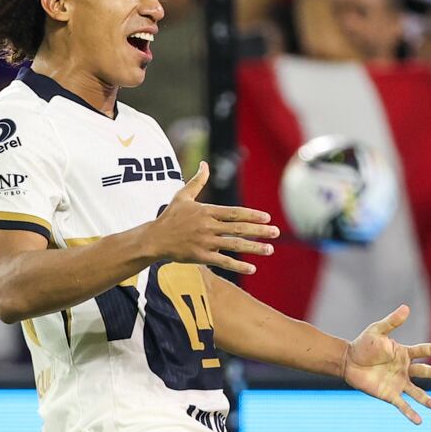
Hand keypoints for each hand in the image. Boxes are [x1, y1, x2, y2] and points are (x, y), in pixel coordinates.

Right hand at [143, 161, 278, 273]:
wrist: (154, 238)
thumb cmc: (169, 216)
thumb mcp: (182, 196)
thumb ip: (197, 181)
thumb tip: (204, 163)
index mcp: (206, 211)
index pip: (234, 212)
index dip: (252, 215)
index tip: (267, 217)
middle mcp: (208, 226)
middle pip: (239, 228)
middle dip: (259, 231)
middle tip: (277, 232)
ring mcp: (205, 242)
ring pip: (234, 245)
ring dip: (254, 248)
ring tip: (270, 249)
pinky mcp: (200, 257)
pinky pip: (222, 261)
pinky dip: (237, 265)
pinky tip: (252, 268)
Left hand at [342, 304, 430, 423]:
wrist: (348, 361)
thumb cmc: (364, 344)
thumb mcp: (377, 330)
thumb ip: (392, 322)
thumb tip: (406, 308)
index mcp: (404, 353)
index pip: (421, 351)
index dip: (430, 349)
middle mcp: (404, 369)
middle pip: (421, 372)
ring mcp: (398, 383)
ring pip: (416, 392)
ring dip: (426, 399)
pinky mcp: (390, 395)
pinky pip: (402, 405)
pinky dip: (411, 413)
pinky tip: (419, 421)